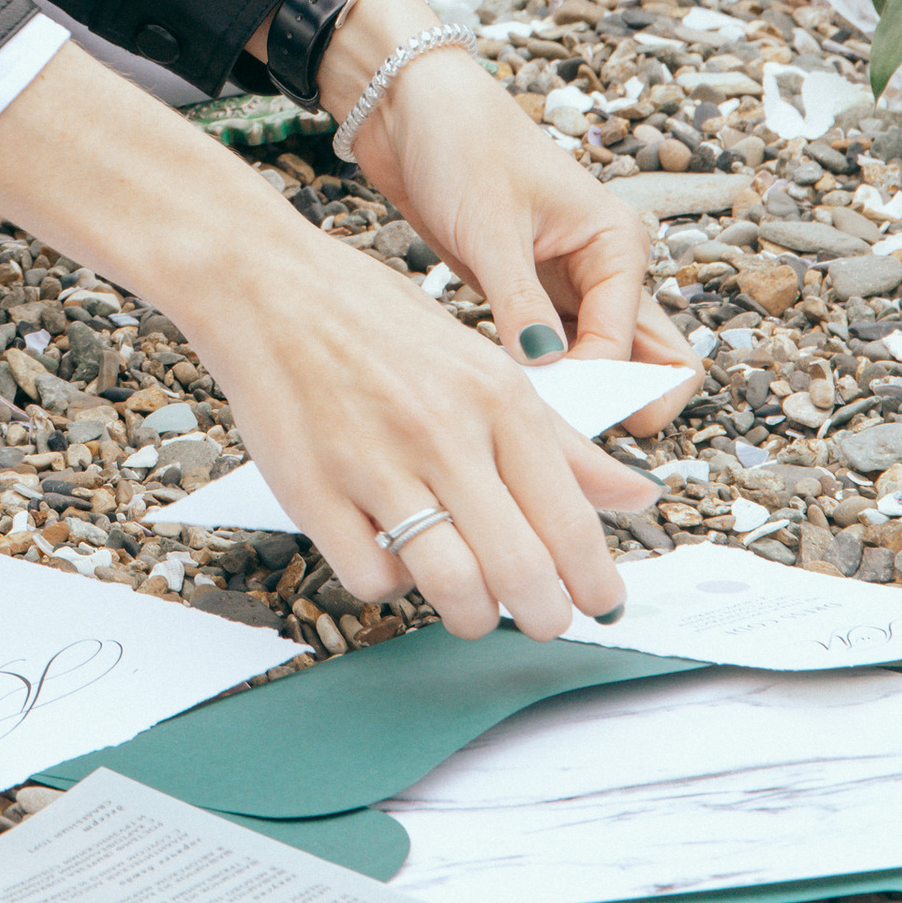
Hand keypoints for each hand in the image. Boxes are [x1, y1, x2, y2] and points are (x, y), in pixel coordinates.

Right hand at [0, 43, 664, 641]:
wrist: (265, 284)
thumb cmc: (372, 319)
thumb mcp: (482, 361)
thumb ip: (560, 437)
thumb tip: (637, 495)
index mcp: (498, 397)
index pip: (573, 520)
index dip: (596, 582)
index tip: (598, 602)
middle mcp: (445, 432)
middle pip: (523, 572)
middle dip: (544, 616)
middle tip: (540, 618)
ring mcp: (376, 464)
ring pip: (455, 590)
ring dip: (473, 616)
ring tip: (472, 605)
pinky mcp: (314, 492)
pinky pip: (373, 579)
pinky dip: (391, 585)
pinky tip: (393, 555)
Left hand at [332, 0, 701, 438]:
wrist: (408, 106)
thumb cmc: (460, 142)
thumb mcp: (491, 226)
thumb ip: (519, 304)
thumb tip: (548, 375)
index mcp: (616, 244)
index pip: (629, 346)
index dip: (593, 387)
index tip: (546, 414)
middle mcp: (604, 270)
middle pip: (647, 362)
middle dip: (617, 404)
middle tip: (563, 433)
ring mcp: (567, 287)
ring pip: (601, 365)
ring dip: (577, 396)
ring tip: (529, 421)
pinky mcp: (525, 297)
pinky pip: (552, 355)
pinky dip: (540, 380)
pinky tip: (504, 396)